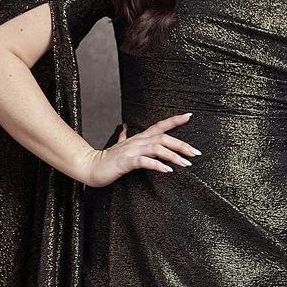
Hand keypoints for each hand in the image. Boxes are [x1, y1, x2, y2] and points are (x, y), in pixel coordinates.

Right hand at [81, 112, 201, 187]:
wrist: (91, 167)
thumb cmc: (107, 159)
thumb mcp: (119, 146)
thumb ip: (124, 137)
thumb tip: (124, 127)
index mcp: (139, 138)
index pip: (160, 125)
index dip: (174, 120)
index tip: (189, 116)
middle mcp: (137, 141)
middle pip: (163, 137)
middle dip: (181, 145)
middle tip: (195, 153)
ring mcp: (132, 151)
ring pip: (157, 148)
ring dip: (173, 156)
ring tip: (186, 164)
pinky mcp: (126, 162)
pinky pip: (145, 162)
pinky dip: (157, 165)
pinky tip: (167, 170)